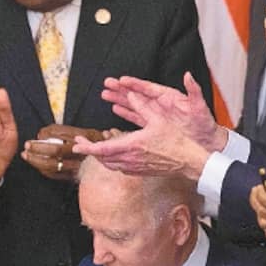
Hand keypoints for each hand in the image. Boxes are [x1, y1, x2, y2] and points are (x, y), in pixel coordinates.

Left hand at [21, 124, 104, 180]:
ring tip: (27, 155)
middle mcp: (82, 151)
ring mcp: (79, 165)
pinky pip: (56, 175)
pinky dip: (43, 170)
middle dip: (38, 148)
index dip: (46, 136)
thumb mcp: (83, 132)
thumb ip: (61, 132)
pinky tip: (36, 164)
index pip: (61, 135)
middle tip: (27, 145)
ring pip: (54, 165)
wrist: (111, 160)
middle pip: (56, 151)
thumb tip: (41, 134)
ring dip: (36, 160)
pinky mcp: (75, 176)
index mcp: (85, 137)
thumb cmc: (93, 144)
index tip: (36, 136)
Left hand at [73, 89, 210, 180]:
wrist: (189, 160)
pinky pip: (119, 168)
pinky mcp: (140, 171)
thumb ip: (142, 106)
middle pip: (102, 158)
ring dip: (99, 156)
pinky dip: (111, 161)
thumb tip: (131, 93)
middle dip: (89, 150)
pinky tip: (111, 155)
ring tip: (93, 148)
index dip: (87, 147)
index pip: (102, 149)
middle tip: (80, 143)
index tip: (76, 145)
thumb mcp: (158, 119)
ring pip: (109, 164)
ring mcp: (134, 167)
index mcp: (132, 146)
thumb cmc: (176, 141)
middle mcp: (130, 159)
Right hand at [101, 73, 224, 151]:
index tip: (122, 80)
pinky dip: (126, 113)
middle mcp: (160, 104)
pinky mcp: (153, 125)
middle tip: (107, 84)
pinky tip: (116, 109)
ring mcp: (155, 115)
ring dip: (120, 100)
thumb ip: (194, 91)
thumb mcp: (199, 107)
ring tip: (105, 95)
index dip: (134, 84)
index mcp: (169, 97)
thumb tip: (189, 76)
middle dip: (121, 89)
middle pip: (137, 94)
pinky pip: (136, 117)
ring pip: (133, 104)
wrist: (206, 142)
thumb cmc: (204, 124)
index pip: (148, 88)